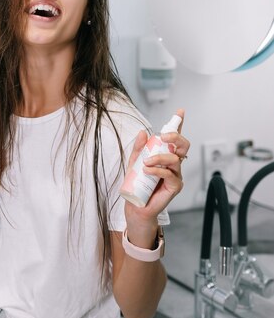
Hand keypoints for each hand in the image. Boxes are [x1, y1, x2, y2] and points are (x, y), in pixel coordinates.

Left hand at [124, 109, 189, 240]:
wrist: (136, 206)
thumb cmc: (137, 184)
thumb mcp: (134, 162)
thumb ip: (139, 148)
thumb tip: (143, 132)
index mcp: (165, 155)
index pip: (174, 138)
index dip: (179, 124)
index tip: (180, 112)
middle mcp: (174, 163)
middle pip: (183, 145)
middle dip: (175, 136)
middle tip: (163, 136)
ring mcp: (176, 174)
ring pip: (175, 159)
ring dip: (159, 157)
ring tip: (146, 163)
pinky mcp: (175, 186)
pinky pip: (170, 174)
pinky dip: (158, 170)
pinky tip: (148, 171)